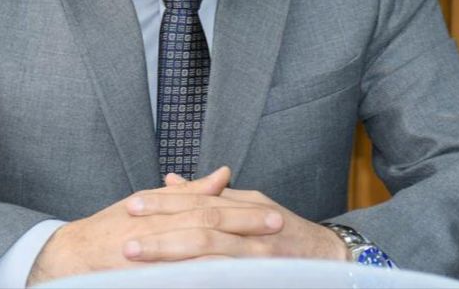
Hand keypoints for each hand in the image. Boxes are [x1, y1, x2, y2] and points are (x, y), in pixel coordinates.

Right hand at [27, 167, 283, 284]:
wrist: (71, 257)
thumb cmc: (110, 230)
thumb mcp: (150, 205)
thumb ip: (187, 193)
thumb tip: (222, 175)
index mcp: (164, 211)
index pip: (209, 208)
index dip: (242, 211)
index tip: (272, 212)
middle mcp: (160, 229)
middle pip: (208, 225)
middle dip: (244, 227)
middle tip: (278, 228)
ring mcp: (154, 255)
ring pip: (199, 254)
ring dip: (233, 256)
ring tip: (266, 259)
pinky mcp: (149, 274)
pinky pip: (181, 276)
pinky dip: (204, 276)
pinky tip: (226, 280)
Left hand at [122, 172, 348, 262]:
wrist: (330, 259)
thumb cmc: (286, 229)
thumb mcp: (250, 204)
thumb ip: (211, 194)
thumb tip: (171, 179)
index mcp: (245, 206)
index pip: (199, 202)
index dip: (166, 204)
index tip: (133, 206)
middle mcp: (252, 229)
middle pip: (202, 228)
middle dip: (163, 234)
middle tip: (127, 242)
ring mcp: (260, 257)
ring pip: (213, 256)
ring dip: (176, 260)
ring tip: (145, 264)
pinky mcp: (263, 276)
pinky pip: (227, 278)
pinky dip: (202, 278)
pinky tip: (180, 282)